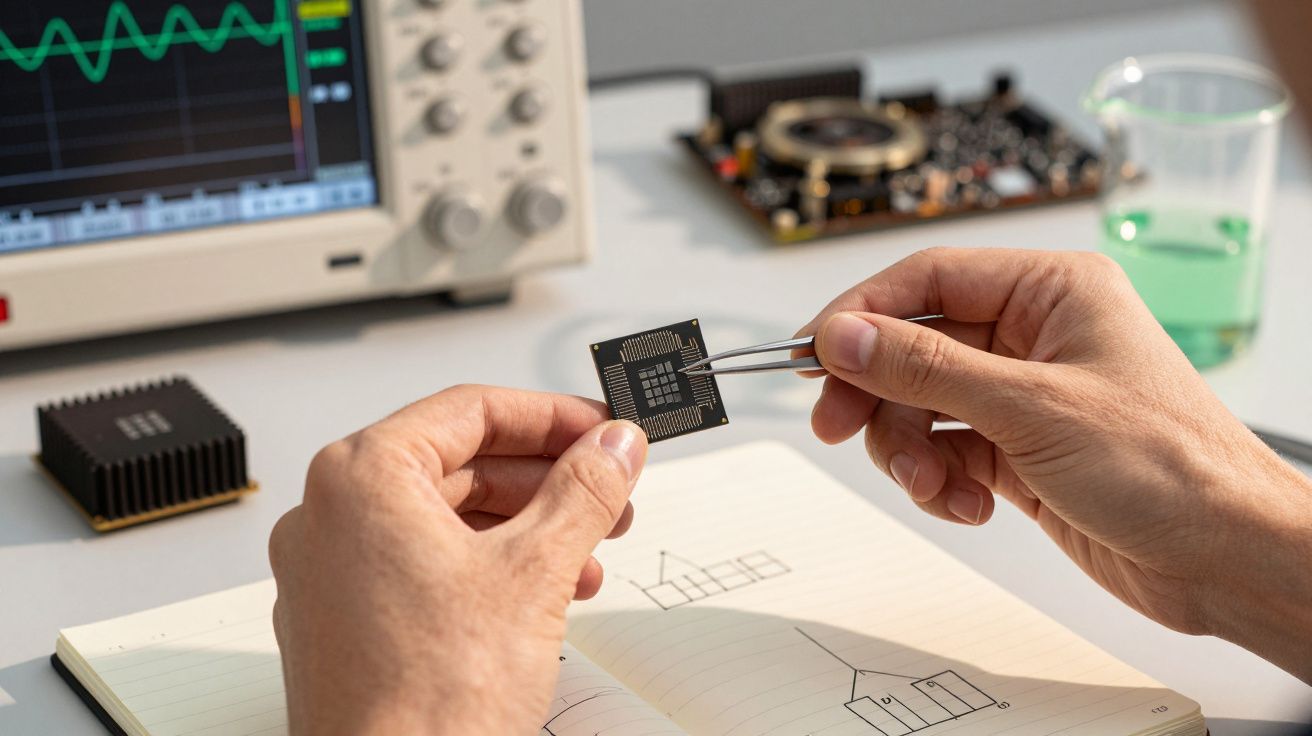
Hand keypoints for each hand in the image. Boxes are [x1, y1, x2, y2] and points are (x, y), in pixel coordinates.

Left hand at [268, 386, 646, 734]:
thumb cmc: (429, 703)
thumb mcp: (534, 572)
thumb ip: (582, 490)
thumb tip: (612, 446)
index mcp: (359, 479)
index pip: (469, 409)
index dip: (549, 416)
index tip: (599, 428)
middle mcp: (331, 518)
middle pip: (460, 462)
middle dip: (547, 478)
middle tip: (607, 486)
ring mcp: (333, 574)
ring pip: (447, 517)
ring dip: (528, 525)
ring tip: (590, 547)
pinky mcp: (349, 622)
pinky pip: (426, 565)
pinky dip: (490, 566)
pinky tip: (548, 590)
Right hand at [799, 247, 1311, 680]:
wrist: (1225, 558)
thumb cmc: (1171, 468)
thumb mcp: (1031, 409)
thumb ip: (925, 369)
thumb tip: (845, 337)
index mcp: (1051, 291)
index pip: (927, 279)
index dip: (862, 313)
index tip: (814, 352)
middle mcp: (1033, 335)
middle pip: (913, 345)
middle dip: (876, 393)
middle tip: (838, 426)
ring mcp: (1023, 394)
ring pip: (920, 404)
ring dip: (910, 450)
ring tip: (934, 485)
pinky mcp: (1018, 448)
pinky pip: (945, 449)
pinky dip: (940, 480)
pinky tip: (967, 504)